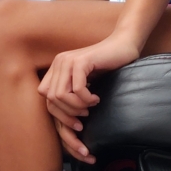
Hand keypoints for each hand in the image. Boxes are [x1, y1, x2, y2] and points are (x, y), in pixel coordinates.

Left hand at [38, 32, 142, 160]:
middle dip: (68, 114)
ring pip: (61, 95)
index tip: (77, 125)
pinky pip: (77, 89)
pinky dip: (86, 98)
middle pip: (51, 100)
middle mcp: (58, 63)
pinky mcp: (81, 61)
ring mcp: (68, 60)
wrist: (125, 45)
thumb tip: (64, 121)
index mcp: (56, 69)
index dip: (60, 116)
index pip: (46, 99)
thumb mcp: (85, 81)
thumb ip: (71, 93)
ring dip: (77, 106)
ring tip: (91, 106)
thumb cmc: (108, 66)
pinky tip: (97, 98)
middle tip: (85, 117)